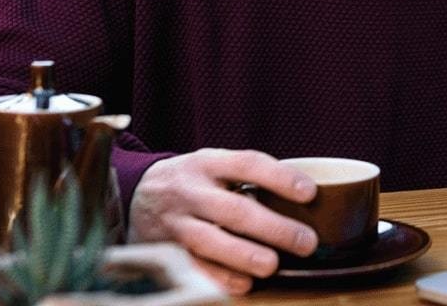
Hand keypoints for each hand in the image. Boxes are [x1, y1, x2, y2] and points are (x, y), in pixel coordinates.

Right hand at [128, 148, 317, 293]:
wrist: (135, 195)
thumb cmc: (193, 182)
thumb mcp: (214, 166)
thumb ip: (248, 178)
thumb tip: (306, 199)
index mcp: (208, 163)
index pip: (248, 164)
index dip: (280, 178)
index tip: (311, 193)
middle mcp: (190, 190)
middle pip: (234, 210)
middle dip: (273, 228)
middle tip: (307, 242)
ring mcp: (175, 222)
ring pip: (211, 241)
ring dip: (245, 255)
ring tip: (273, 265)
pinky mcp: (164, 251)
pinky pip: (193, 267)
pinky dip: (219, 278)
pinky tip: (244, 284)